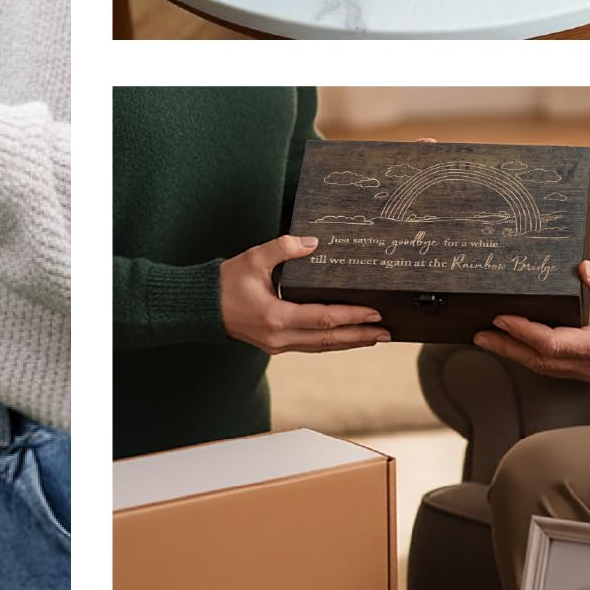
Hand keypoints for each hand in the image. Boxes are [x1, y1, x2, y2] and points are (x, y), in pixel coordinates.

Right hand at [219, 234, 391, 353]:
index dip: (351, 316)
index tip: (374, 312)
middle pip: (329, 340)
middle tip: (386, 332)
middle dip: (359, 336)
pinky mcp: (276, 345)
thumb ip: (283, 248)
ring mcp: (278, 345)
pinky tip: (342, 337)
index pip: (323, 319)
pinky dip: (330, 342)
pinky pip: (311, 346)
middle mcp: (280, 337)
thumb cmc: (225, 282)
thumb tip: (313, 242)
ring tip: (373, 338)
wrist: (202, 307)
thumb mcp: (253, 259)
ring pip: (322, 347)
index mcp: (276, 316)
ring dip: (349, 342)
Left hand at [473, 260, 589, 382]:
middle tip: (478, 333)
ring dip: (515, 354)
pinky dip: (531, 356)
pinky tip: (517, 345)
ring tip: (487, 339)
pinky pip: (555, 366)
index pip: (553, 344)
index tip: (500, 316)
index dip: (523, 332)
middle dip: (507, 347)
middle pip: (541, 360)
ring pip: (546, 367)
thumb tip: (583, 269)